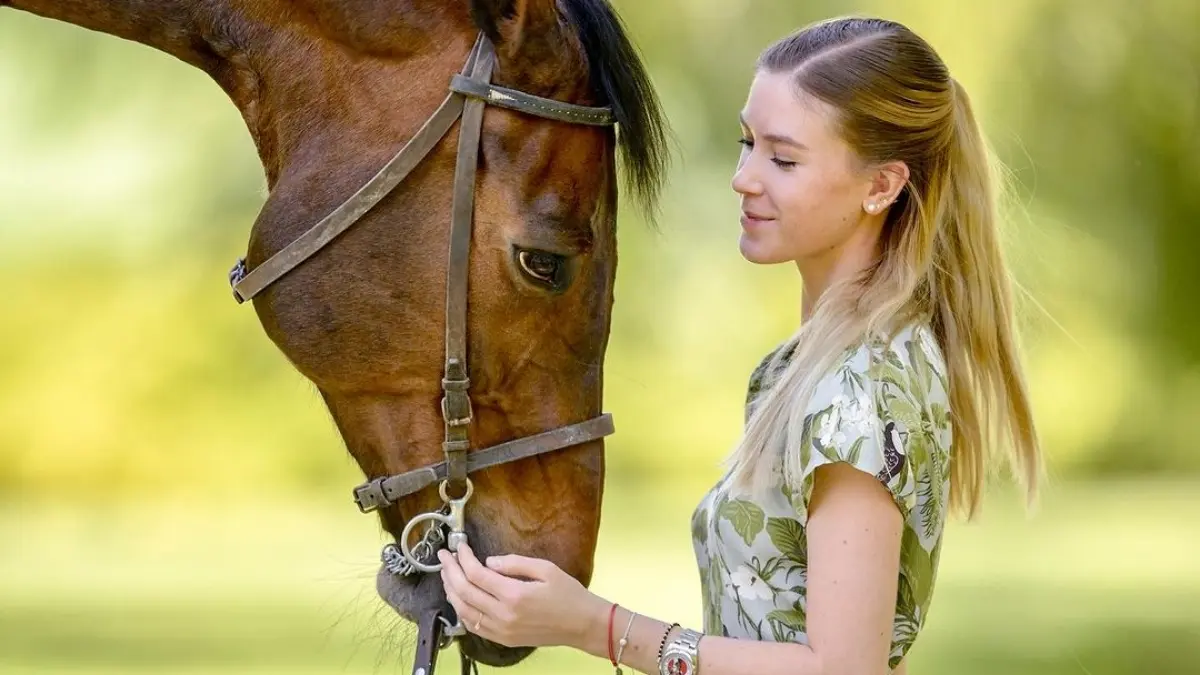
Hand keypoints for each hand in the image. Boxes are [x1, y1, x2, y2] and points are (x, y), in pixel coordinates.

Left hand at [437, 543, 607, 649]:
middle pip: (464, 591)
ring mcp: (502, 630)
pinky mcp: (504, 639)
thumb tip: (488, 562)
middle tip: (444, 557)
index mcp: (514, 594)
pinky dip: (462, 611)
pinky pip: (474, 626)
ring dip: (451, 591)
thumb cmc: (568, 595)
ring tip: (447, 575)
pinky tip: (459, 598)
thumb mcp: (545, 568)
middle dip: (450, 571)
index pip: (476, 574)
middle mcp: (504, 615)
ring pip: (464, 611)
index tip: (459, 546)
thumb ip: (514, 563)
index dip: (463, 558)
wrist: (582, 625)